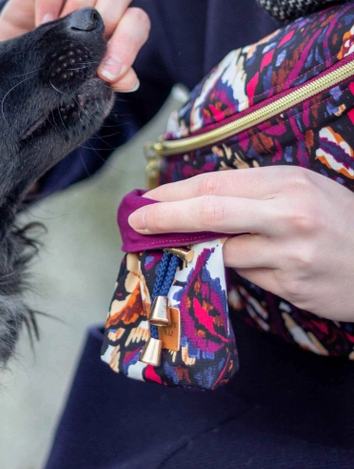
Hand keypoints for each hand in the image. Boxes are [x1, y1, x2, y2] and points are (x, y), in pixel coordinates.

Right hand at [0, 0, 149, 92]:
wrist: (9, 79)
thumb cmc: (53, 80)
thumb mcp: (81, 88)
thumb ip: (107, 82)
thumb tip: (130, 80)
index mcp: (117, 23)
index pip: (137, 19)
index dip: (129, 42)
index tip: (107, 73)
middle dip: (112, 8)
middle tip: (89, 42)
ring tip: (65, 30)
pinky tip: (42, 25)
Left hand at [128, 166, 353, 321]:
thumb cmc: (340, 221)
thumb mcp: (303, 190)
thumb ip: (254, 194)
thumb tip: (197, 202)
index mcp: (287, 182)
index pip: (215, 184)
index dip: (174, 193)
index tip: (146, 199)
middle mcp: (287, 215)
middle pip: (210, 213)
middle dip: (165, 217)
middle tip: (135, 222)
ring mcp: (290, 254)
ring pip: (222, 252)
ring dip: (191, 250)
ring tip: (168, 246)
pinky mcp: (291, 286)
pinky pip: (246, 277)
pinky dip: (228, 270)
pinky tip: (224, 264)